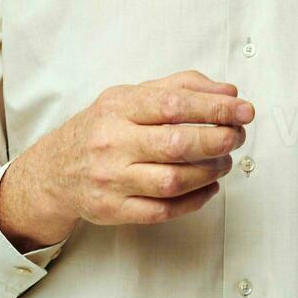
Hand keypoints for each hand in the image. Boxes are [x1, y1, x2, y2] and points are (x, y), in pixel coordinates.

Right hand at [0, 70, 251, 250]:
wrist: (54, 171)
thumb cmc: (102, 129)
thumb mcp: (130, 96)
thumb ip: (180, 87)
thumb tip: (228, 91)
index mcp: (118, 108)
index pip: (173, 104)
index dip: (214, 106)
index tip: (243, 109)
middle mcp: (112, 143)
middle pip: (177, 144)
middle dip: (218, 139)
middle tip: (238, 135)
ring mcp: (112, 180)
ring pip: (173, 180)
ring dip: (210, 171)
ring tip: (225, 161)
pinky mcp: (115, 211)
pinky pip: (164, 210)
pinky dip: (195, 200)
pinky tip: (209, 187)